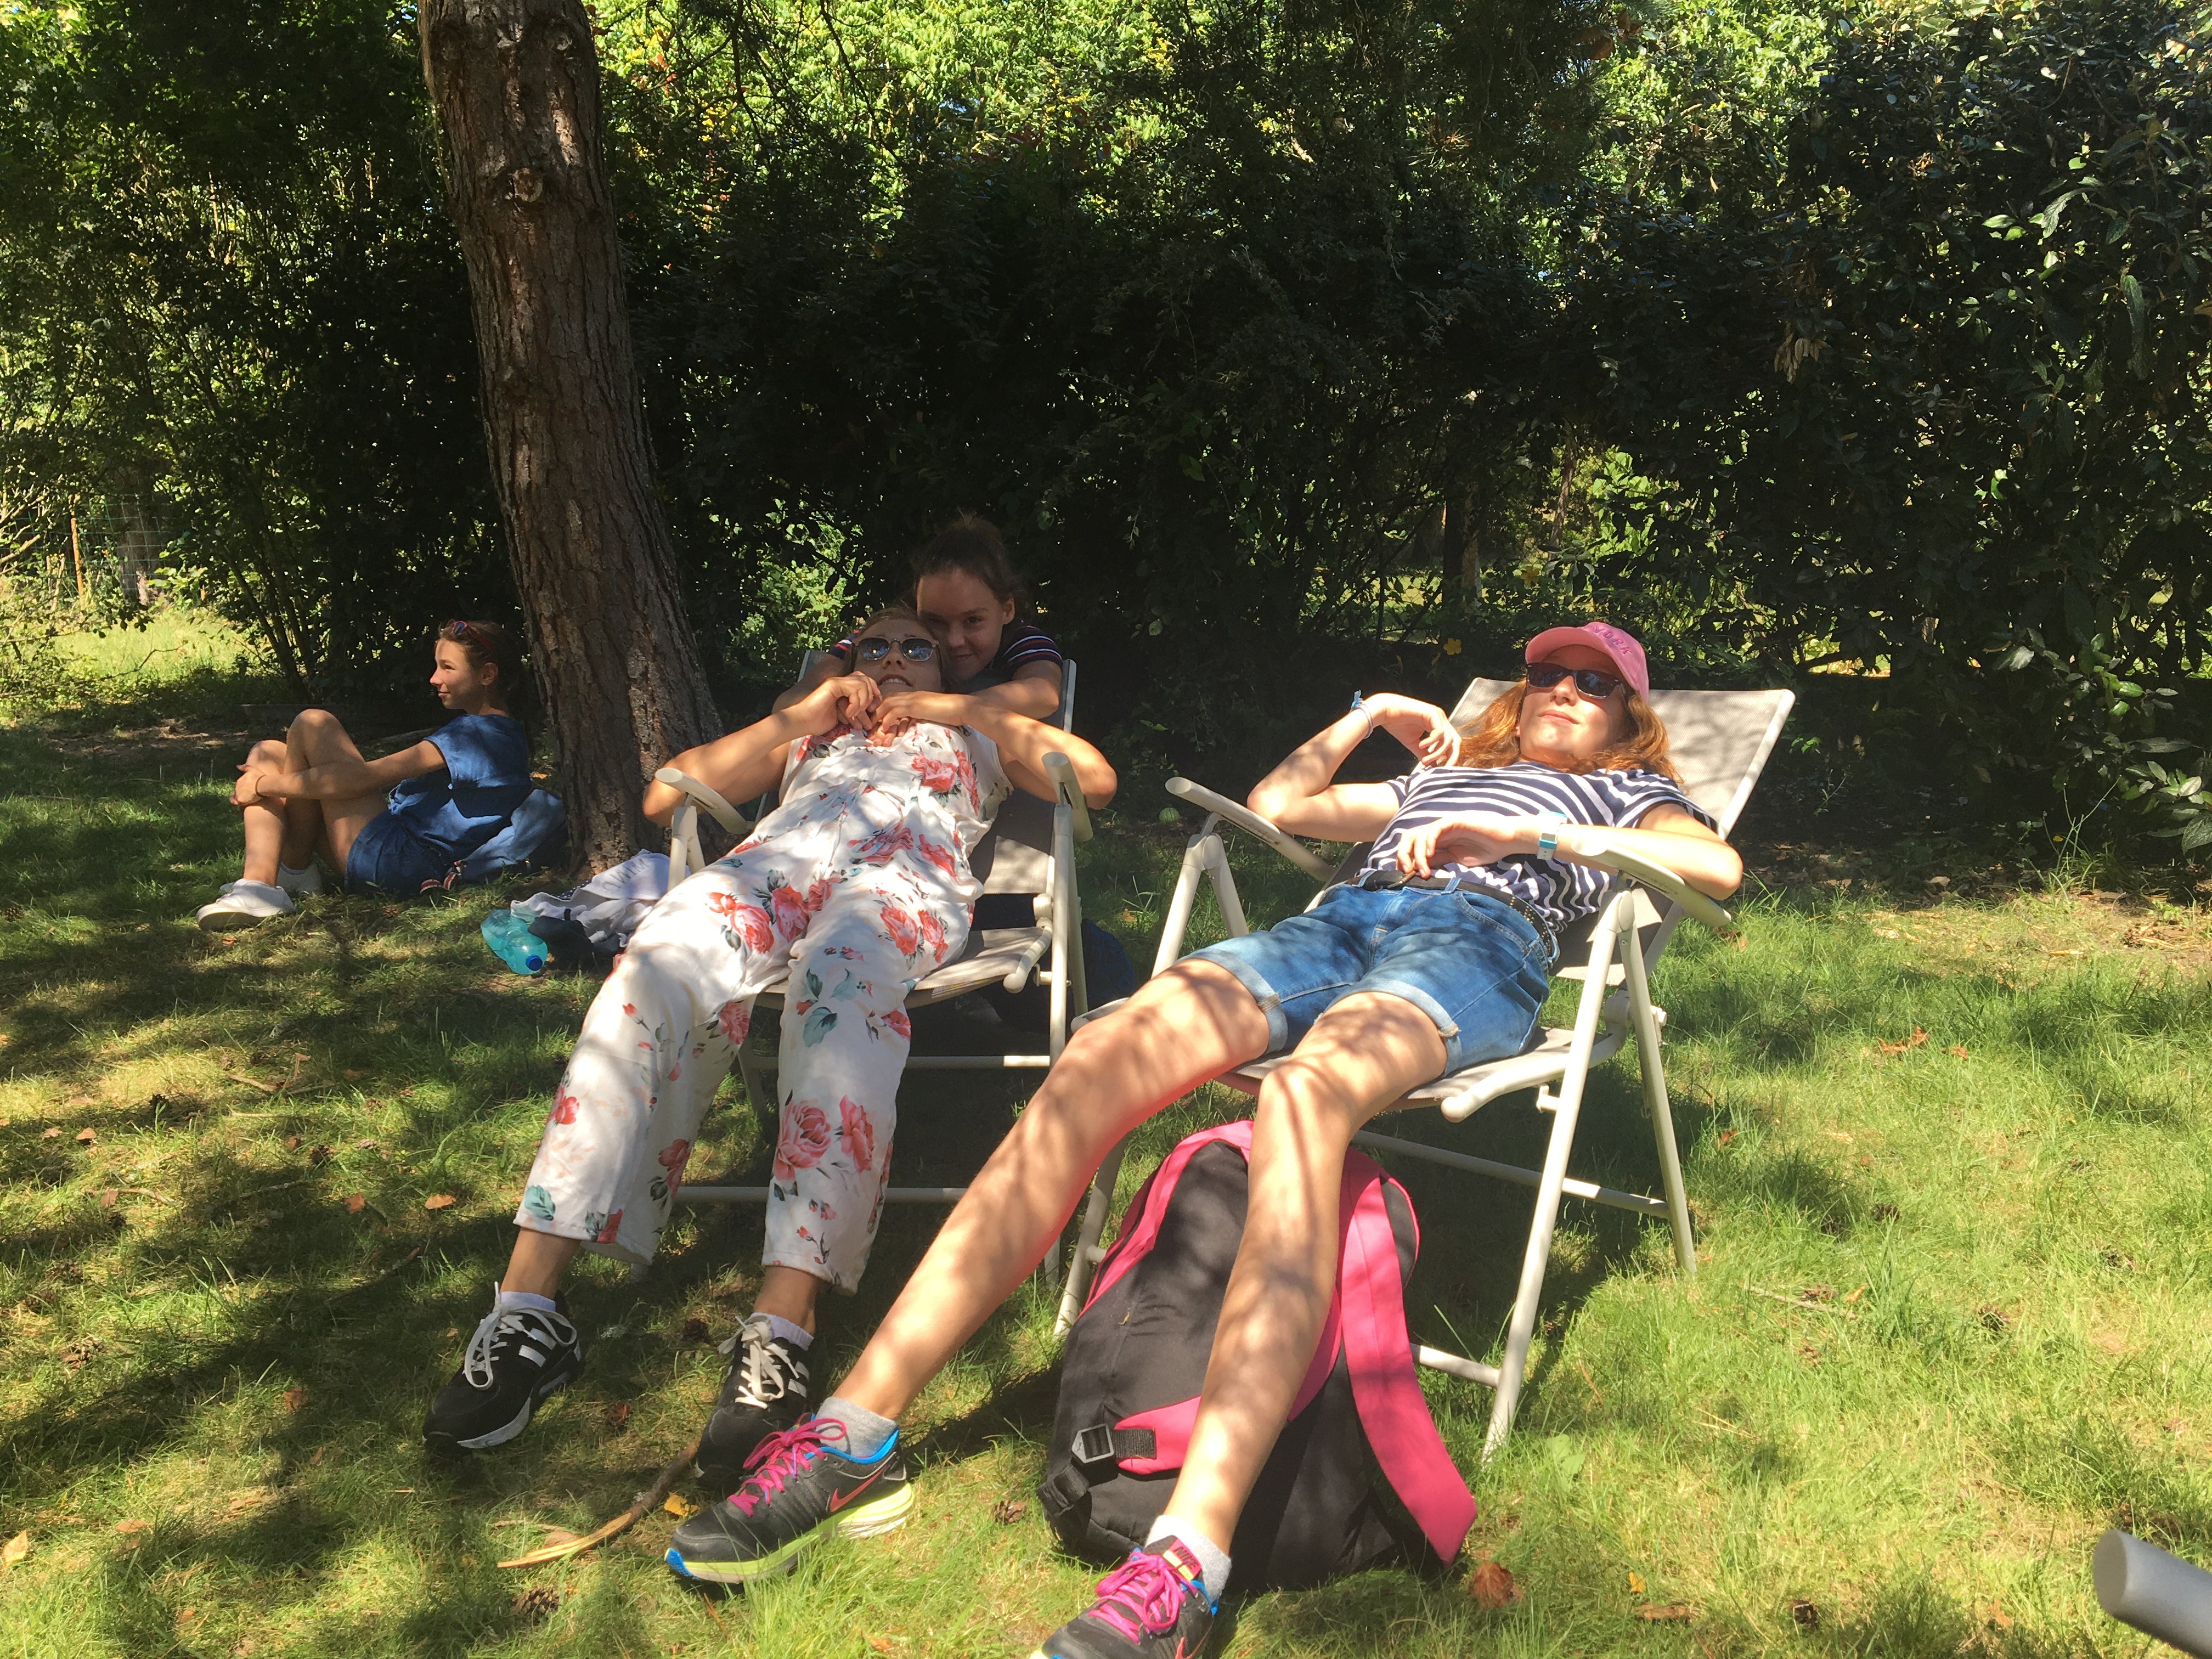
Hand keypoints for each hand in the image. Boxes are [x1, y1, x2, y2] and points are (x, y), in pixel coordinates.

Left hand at [232, 761, 276, 806]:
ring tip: (249, 800)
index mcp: (239, 781)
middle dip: (243, 793)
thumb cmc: (259, 777)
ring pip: (237, 798)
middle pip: (238, 792)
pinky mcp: (240, 800)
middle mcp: (236, 787)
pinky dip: (241, 803)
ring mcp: (237, 794)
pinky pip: (238, 803)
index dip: (244, 788)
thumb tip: (237, 766)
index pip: (239, 786)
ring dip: (242, 798)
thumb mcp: (252, 769)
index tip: (250, 789)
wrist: (262, 785)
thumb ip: (245, 767)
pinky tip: (247, 803)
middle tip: (251, 795)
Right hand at [800, 673, 878, 732]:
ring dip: (863, 701)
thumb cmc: (819, 721)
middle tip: (865, 712)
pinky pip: (854, 688)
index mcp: (844, 688)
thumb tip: (870, 715)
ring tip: (854, 714)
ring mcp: (837, 681)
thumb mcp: (845, 717)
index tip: (872, 709)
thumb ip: (856, 711)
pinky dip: (855, 702)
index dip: (874, 693)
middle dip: (871, 697)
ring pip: (863, 683)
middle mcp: (842, 682)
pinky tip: (849, 713)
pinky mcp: (833, 684)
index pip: (866, 682)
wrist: (803, 722)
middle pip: (867, 680)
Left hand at [869, 689, 970, 741]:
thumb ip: (922, 715)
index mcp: (915, 697)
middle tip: (869, 726)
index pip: (894, 700)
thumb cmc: (951, 712)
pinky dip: (888, 719)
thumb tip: (915, 723)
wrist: (962, 707)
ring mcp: (913, 699)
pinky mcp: (916, 706)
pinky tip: (885, 728)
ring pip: (888, 704)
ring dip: (878, 716)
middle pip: (887, 700)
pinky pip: (896, 711)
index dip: (884, 710)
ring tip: (873, 728)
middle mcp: (912, 695)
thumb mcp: (932, 713)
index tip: (877, 722)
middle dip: (876, 713)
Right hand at [1361, 693, 1456, 767]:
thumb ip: (1425, 753)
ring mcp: (1438, 715)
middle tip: (1442, 769)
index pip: (1452, 743)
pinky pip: (1439, 732)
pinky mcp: (1432, 713)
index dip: (1450, 757)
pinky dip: (1431, 742)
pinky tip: (1420, 745)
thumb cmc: (1396, 724)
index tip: (1443, 770)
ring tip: (1424, 760)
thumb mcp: (1414, 743)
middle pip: (1456, 741)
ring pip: (1449, 739)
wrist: (1383, 711)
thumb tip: (1434, 766)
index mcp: (1438, 725)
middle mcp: (1440, 719)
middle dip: (1451, 758)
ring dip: (1437, 753)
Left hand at [1395, 811, 1532, 877]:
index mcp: (1437, 840)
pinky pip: (1435, 828)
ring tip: (1423, 871)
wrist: (1506, 840)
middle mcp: (1438, 831)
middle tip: (1406, 872)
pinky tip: (1430, 855)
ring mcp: (1445, 825)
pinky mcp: (1454, 820)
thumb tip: (1420, 870)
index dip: (1405, 859)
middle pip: (1409, 838)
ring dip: (1417, 855)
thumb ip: (1440, 861)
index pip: (1412, 846)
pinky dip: (1429, 841)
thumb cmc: (1486, 849)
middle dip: (1402, 855)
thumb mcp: (1457, 860)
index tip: (1405, 877)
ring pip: (1419, 834)